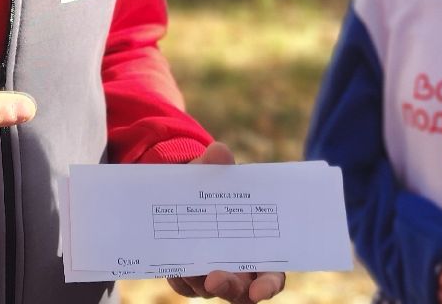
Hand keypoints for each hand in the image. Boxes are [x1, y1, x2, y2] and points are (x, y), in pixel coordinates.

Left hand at [164, 142, 286, 301]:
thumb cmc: (212, 187)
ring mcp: (211, 275)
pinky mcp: (187, 276)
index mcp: (258, 251)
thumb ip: (216, 165)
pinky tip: (171, 264)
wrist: (185, 192)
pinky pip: (183, 284)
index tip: (260, 289)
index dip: (268, 286)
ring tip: (184, 267)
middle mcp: (237, 270)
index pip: (270, 277)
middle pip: (239, 292)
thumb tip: (219, 152)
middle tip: (214, 279)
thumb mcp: (212, 174)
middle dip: (228, 287)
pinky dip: (178, 276)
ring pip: (206, 289)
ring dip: (196, 281)